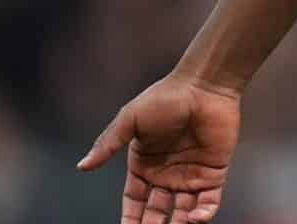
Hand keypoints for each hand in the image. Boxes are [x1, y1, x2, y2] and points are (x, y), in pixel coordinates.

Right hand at [78, 74, 241, 222]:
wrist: (204, 86)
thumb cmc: (165, 98)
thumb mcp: (130, 120)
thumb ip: (108, 144)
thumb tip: (81, 166)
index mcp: (144, 165)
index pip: (134, 201)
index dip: (131, 219)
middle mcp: (166, 174)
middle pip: (156, 211)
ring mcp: (191, 175)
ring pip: (183, 212)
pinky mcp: (214, 173)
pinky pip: (209, 201)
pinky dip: (203, 214)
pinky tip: (194, 219)